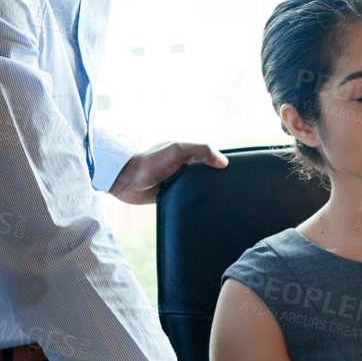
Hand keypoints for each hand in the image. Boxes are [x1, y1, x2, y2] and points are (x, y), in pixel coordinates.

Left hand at [108, 141, 227, 204]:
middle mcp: (182, 167)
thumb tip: (224, 162)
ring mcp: (176, 181)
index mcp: (185, 153)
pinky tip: (203, 209)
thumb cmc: (150, 163)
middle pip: (205, 174)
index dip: (220, 164)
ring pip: (197, 188)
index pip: (209, 157)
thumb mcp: (177, 151)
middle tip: (231, 192)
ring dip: (205, 194)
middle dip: (215, 181)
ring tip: (221, 204)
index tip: (235, 174)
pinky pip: (186, 200)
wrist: (126, 182)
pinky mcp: (170, 195)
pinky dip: (194, 202)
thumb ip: (201, 151)